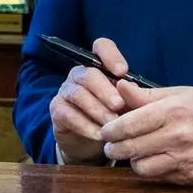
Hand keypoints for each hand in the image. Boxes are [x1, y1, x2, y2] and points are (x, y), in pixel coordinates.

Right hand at [48, 37, 130, 163]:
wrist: (90, 144)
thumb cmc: (113, 118)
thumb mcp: (128, 107)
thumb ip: (132, 97)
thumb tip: (136, 92)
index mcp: (99, 67)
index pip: (101, 47)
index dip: (111, 56)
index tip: (123, 72)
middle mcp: (80, 75)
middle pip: (89, 74)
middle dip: (105, 90)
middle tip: (119, 105)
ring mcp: (66, 91)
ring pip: (77, 94)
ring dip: (96, 109)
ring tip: (111, 124)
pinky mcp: (57, 110)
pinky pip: (68, 114)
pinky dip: (85, 125)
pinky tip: (99, 136)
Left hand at [99, 84, 192, 184]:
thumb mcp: (182, 93)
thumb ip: (147, 96)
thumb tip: (119, 87)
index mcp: (173, 112)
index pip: (127, 125)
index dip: (109, 130)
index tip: (104, 131)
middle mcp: (178, 138)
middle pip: (130, 149)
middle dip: (114, 148)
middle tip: (110, 145)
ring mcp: (186, 161)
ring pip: (142, 169)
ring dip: (133, 161)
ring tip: (134, 152)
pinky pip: (161, 178)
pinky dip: (153, 170)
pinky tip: (155, 159)